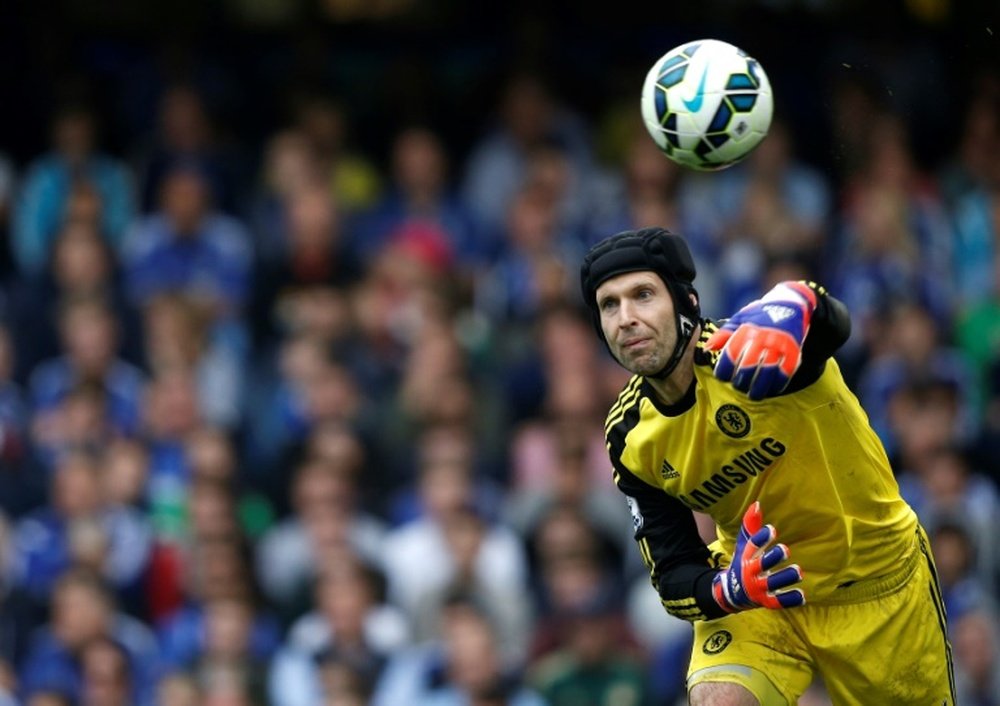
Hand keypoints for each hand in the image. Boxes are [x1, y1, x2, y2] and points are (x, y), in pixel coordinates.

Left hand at [705, 281, 817, 399]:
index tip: (722, 377)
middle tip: (738, 387)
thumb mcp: (739, 319)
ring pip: (767, 371)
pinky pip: (786, 371)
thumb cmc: (760, 316)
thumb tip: (707, 349)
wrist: (790, 304)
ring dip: (759, 387)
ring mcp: (779, 344)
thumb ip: (722, 335)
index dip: (724, 369)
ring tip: (754, 395)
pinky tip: (772, 389)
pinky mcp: (793, 350)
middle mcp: (762, 337)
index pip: (731, 354)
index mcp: (746, 330)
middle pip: (748, 366)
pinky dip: (779, 383)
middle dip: (741, 381)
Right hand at [712, 501, 803, 611]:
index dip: (761, 538)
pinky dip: (789, 599)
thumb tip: (757, 504)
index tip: (772, 530)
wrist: (731, 593)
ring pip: (772, 583)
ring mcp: (758, 588)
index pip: (752, 546)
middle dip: (773, 557)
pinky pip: (778, 602)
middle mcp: (751, 573)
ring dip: (785, 578)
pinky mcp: (766, 601)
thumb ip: (751, 526)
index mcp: (746, 557)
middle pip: (762, 565)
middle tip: (785, 550)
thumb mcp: (744, 546)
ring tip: (798, 571)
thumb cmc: (743, 564)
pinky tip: (802, 595)